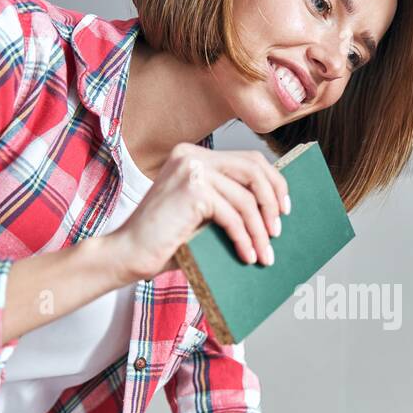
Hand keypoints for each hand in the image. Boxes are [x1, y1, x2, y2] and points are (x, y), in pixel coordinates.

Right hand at [107, 144, 290, 283]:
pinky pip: (233, 215)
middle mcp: (192, 155)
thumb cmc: (164, 240)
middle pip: (253, 170)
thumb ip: (227, 202)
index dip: (273, 183)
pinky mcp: (192, 190)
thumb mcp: (202, 213)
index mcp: (194, 155)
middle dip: (273, 202)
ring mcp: (191, 170)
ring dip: (259, 230)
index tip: (284, 209)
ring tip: (265, 255)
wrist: (128, 253)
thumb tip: (273, 210)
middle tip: (278, 232)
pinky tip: (247, 256)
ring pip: (246, 199)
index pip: (248, 159)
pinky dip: (244, 238)